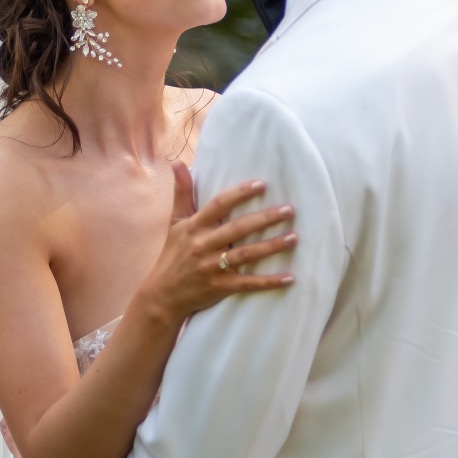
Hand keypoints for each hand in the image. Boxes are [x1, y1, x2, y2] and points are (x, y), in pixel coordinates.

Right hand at [131, 163, 295, 325]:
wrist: (162, 295)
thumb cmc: (172, 255)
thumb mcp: (175, 222)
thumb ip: (181, 193)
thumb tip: (178, 162)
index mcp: (194, 227)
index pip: (219, 205)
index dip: (241, 194)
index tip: (262, 185)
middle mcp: (203, 245)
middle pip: (238, 229)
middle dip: (265, 219)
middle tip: (289, 210)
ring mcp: (212, 267)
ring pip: (246, 254)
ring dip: (272, 246)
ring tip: (294, 238)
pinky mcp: (220, 287)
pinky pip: (248, 283)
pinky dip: (269, 282)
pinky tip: (289, 278)